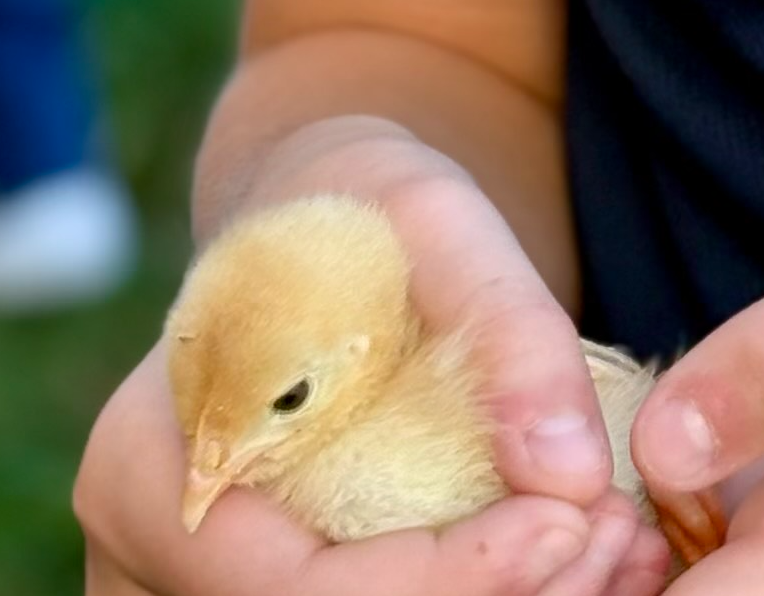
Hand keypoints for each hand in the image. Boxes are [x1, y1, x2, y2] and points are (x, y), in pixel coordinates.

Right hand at [75, 127, 679, 595]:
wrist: (320, 223)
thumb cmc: (358, 206)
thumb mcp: (435, 216)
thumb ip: (506, 330)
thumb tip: (574, 473)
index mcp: (148, 464)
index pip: (294, 587)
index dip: (440, 579)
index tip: (570, 523)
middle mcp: (153, 553)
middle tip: (615, 541)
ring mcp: (203, 584)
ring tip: (615, 548)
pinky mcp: (276, 584)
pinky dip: (487, 594)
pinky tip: (582, 557)